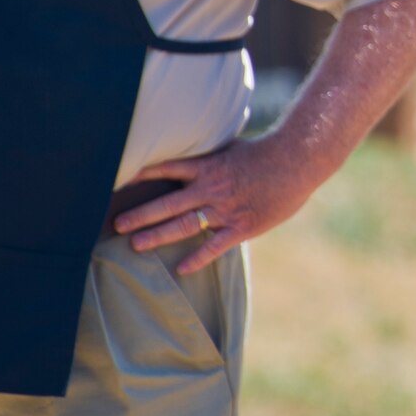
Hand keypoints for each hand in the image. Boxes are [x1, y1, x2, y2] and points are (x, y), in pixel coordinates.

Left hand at [112, 135, 323, 274]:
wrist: (297, 161)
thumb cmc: (267, 153)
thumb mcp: (234, 148)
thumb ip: (212, 157)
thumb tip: (194, 155)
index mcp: (208, 166)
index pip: (168, 169)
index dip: (143, 175)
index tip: (120, 182)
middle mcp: (211, 188)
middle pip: (168, 203)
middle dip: (141, 214)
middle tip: (118, 224)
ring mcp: (225, 209)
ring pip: (184, 225)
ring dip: (158, 235)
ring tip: (136, 245)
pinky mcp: (241, 226)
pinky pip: (214, 245)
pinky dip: (197, 257)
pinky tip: (181, 268)